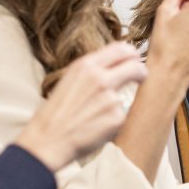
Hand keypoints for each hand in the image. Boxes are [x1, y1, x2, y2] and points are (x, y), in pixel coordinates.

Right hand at [16, 42, 146, 171]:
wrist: (48, 139)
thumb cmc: (57, 111)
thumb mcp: (71, 79)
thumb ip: (93, 70)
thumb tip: (116, 63)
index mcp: (86, 66)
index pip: (122, 48)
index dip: (132, 54)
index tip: (134, 61)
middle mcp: (100, 78)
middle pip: (136, 66)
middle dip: (141, 72)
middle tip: (139, 78)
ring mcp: (110, 98)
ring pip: (131, 92)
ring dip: (122, 100)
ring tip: (101, 112)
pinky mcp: (117, 118)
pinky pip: (124, 114)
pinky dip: (115, 119)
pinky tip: (98, 125)